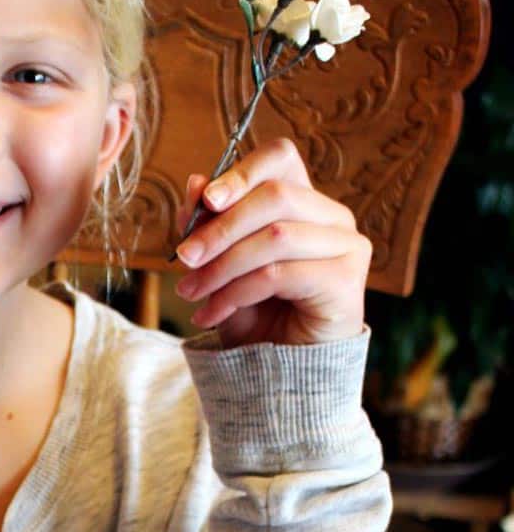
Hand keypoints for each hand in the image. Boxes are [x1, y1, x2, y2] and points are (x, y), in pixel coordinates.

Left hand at [174, 139, 369, 348]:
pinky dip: (236, 293)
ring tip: (191, 292)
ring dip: (222, 266)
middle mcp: (333, 217)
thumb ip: (210, 225)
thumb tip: (195, 184)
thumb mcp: (220, 265)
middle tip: (183, 258)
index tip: (205, 200)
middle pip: (275, 196)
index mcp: (305, 201)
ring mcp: (347, 247)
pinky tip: (211, 313)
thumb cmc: (255, 314)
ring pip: (275, 236)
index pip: (281, 159)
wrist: (280, 373)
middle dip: (220, 228)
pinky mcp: (346, 281)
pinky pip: (280, 274)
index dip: (242, 172)